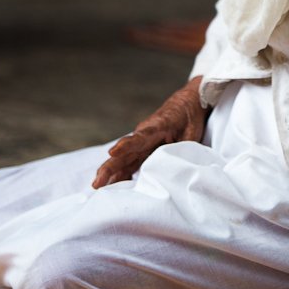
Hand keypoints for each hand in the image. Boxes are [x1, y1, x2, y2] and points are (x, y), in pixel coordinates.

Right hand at [92, 77, 206, 187]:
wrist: (186, 102)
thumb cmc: (189, 117)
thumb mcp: (192, 131)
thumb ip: (183, 148)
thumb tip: (178, 168)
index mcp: (156, 127)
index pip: (139, 137)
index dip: (126, 145)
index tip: (112, 152)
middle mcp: (143, 135)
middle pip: (124, 152)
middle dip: (109, 167)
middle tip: (96, 183)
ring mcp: (142, 143)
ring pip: (124, 159)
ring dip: (111, 173)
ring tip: (97, 186)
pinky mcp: (144, 149)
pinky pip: (131, 162)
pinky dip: (122, 173)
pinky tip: (112, 185)